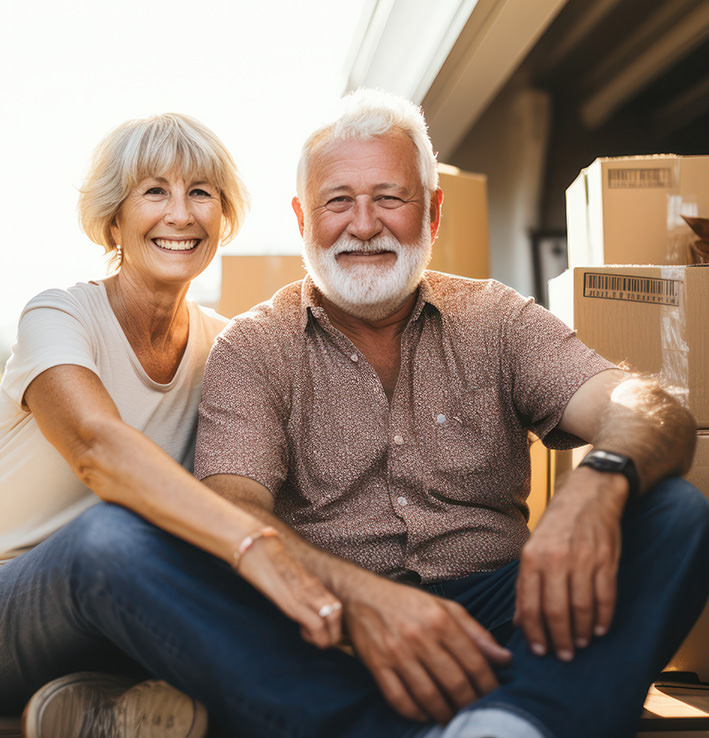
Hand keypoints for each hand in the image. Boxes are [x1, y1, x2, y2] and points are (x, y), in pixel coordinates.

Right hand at [237, 535, 342, 648]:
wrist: (256, 547)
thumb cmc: (268, 561)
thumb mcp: (289, 576)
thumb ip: (299, 588)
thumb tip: (302, 604)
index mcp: (313, 582)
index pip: (337, 606)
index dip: (335, 625)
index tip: (324, 633)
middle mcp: (313, 588)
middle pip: (338, 614)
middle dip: (334, 635)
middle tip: (322, 641)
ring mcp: (304, 594)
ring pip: (330, 619)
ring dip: (326, 638)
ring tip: (313, 640)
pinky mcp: (292, 601)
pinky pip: (314, 622)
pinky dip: (314, 635)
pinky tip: (301, 633)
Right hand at [342, 575, 510, 722]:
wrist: (361, 595)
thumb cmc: (407, 602)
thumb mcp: (444, 608)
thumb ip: (475, 632)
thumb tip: (504, 659)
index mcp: (439, 620)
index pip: (474, 661)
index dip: (489, 685)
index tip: (495, 697)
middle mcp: (419, 636)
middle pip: (454, 683)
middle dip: (470, 704)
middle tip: (476, 712)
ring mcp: (396, 652)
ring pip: (428, 696)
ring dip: (445, 713)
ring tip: (454, 717)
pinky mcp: (376, 665)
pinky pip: (399, 699)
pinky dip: (415, 713)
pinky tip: (425, 713)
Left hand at [514, 465, 627, 660]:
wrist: (587, 496)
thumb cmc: (556, 527)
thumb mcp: (533, 550)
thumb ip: (526, 585)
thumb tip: (519, 621)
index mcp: (532, 557)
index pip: (530, 605)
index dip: (535, 633)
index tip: (539, 650)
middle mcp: (555, 559)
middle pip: (556, 611)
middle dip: (560, 639)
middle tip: (563, 655)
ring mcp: (582, 559)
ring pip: (581, 607)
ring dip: (582, 632)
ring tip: (581, 643)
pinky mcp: (605, 560)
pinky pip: (605, 597)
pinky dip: (603, 618)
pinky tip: (600, 629)